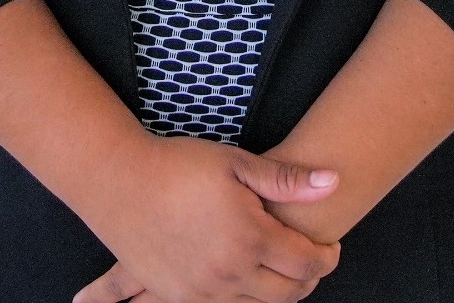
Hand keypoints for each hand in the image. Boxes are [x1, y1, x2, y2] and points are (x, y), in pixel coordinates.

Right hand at [72, 135, 340, 302]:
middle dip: (308, 279)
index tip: (331, 246)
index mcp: (249, 238)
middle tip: (312, 260)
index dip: (327, 257)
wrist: (119, 181)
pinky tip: (244, 279)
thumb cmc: (180, 165)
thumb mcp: (236, 163)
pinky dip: (242, 298)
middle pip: (287, 293)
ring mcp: (202, 291)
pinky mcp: (179, 297)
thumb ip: (287, 180)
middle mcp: (230, 273)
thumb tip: (334, 182)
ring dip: (276, 292)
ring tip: (280, 267)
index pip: (306, 263)